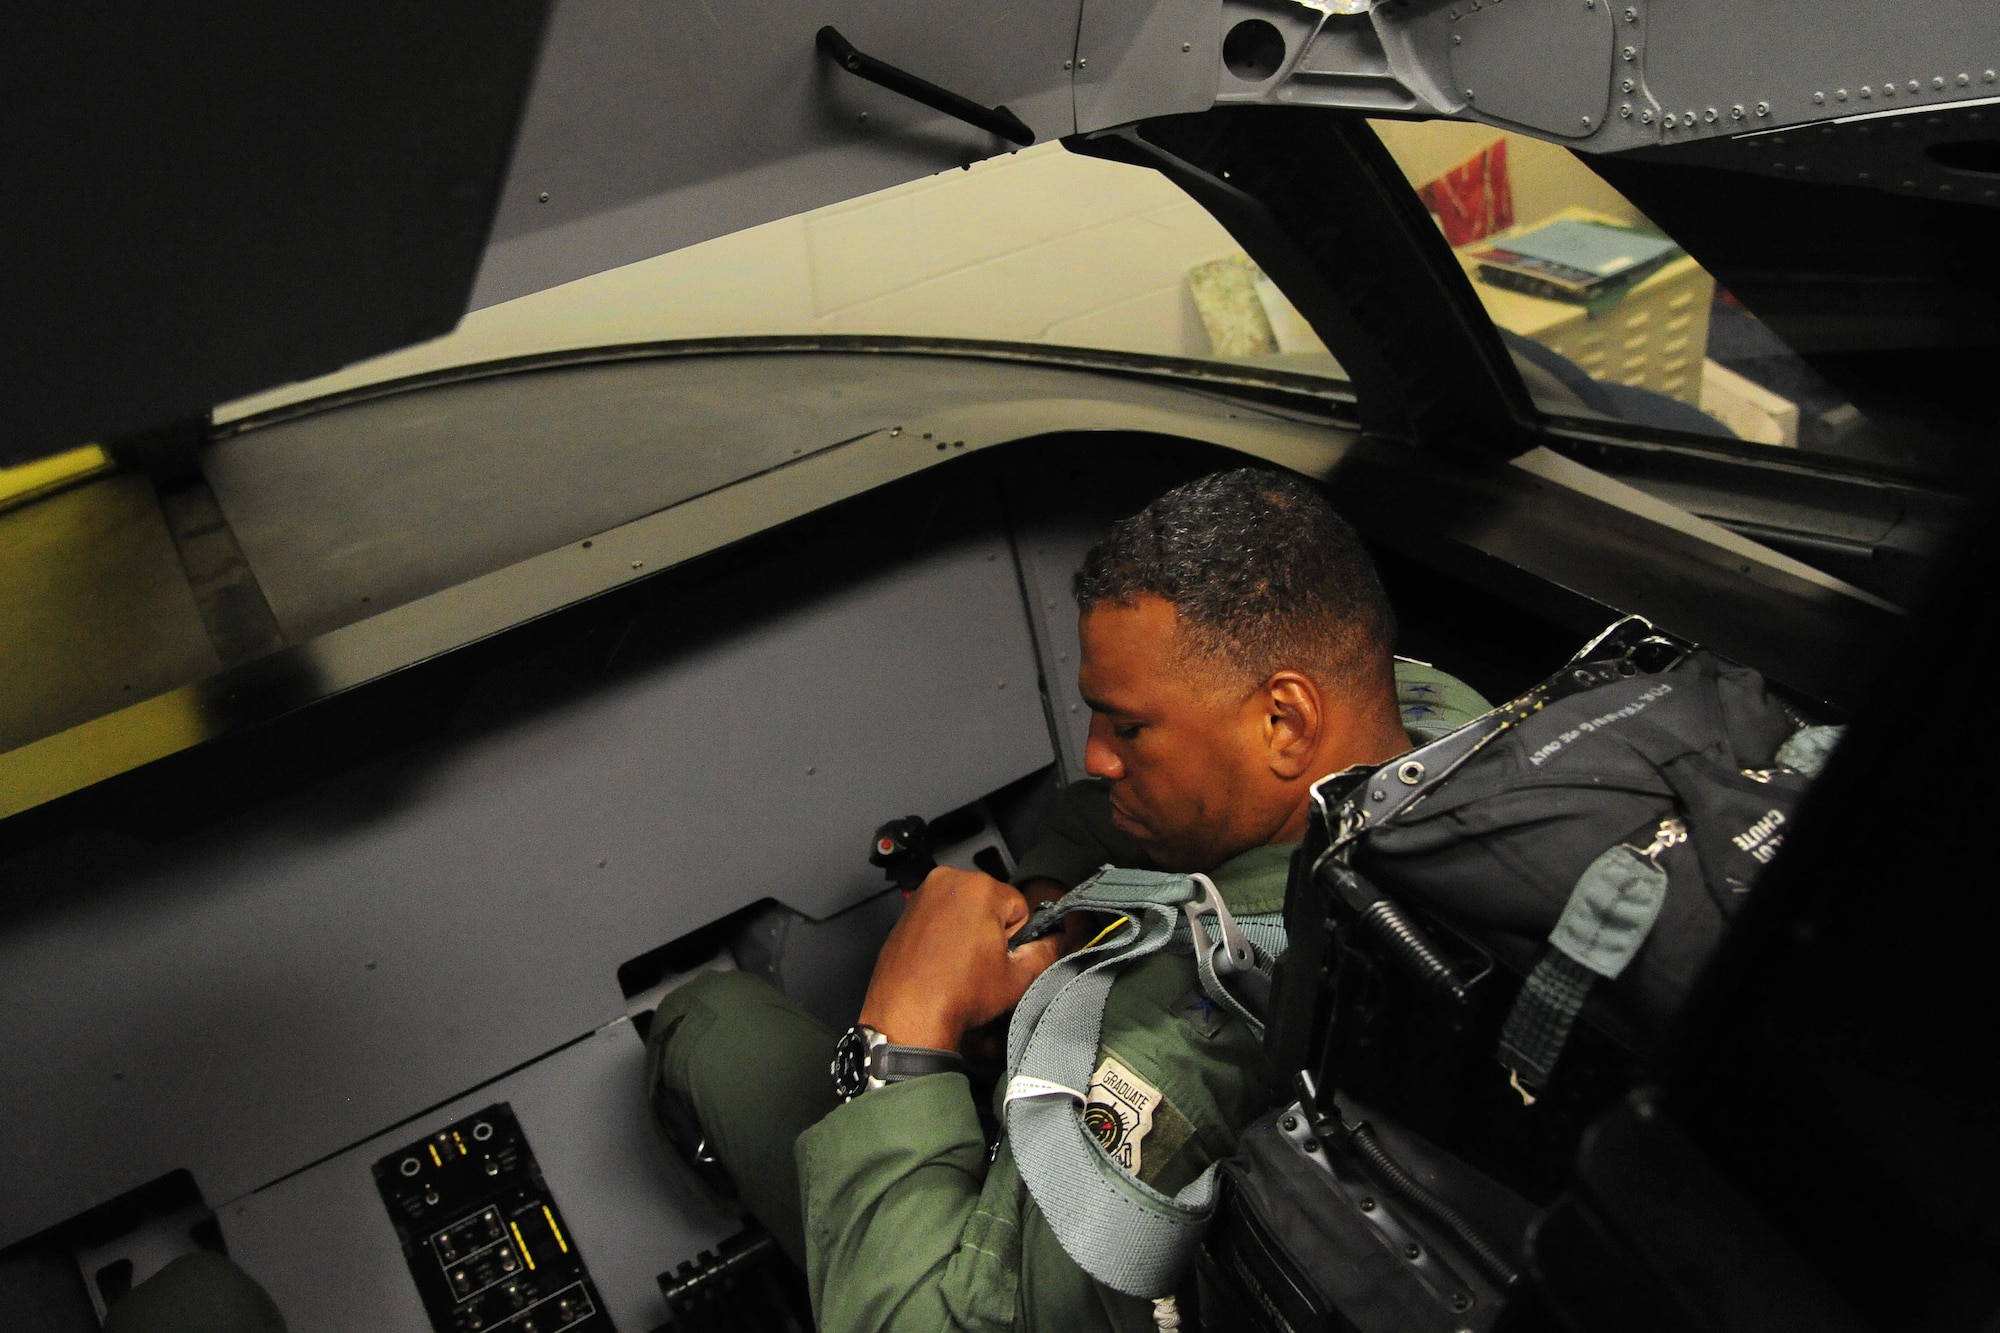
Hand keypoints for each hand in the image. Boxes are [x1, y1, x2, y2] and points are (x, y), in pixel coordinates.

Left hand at [858, 866, 1061, 1051]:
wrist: (906, 1018)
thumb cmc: (954, 997)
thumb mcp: (1017, 979)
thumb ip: (1047, 952)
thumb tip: (1057, 940)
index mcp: (979, 887)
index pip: (1020, 907)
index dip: (1016, 939)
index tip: (1001, 959)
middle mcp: (947, 881)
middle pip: (991, 905)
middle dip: (991, 933)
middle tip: (979, 966)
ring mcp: (922, 895)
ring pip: (965, 911)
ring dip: (968, 934)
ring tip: (959, 966)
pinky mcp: (905, 912)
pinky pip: (940, 918)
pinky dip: (945, 935)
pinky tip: (942, 962)